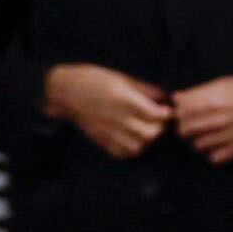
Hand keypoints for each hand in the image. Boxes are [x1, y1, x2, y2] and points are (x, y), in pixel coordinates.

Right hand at [45, 63, 172, 159]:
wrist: (66, 91)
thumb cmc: (95, 79)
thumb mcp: (121, 78)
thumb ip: (144, 89)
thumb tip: (164, 98)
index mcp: (123, 98)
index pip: (154, 114)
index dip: (165, 114)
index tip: (165, 110)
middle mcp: (116, 117)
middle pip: (150, 133)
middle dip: (159, 128)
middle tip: (158, 122)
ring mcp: (108, 131)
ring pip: (138, 146)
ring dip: (147, 140)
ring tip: (147, 131)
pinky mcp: (101, 139)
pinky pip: (123, 153)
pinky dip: (132, 149)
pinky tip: (133, 139)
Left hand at [172, 73, 232, 163]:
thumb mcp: (224, 83)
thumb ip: (199, 92)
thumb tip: (176, 98)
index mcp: (214, 99)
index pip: (182, 111)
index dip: (179, 112)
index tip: (182, 111)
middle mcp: (219, 118)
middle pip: (186, 129)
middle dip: (184, 126)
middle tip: (190, 124)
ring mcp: (229, 134)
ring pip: (198, 144)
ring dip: (198, 139)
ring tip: (205, 133)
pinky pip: (215, 157)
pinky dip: (212, 152)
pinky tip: (217, 144)